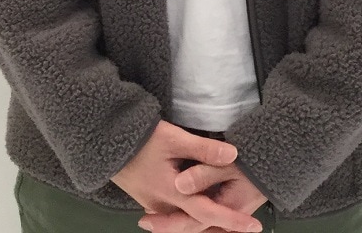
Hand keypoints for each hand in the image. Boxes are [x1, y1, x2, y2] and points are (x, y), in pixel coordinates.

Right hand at [110, 119, 264, 232]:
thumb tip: (233, 155)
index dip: (233, 220)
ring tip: (228, 217)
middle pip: (197, 224)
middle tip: (245, 223)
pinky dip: (190, 215)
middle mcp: (164, 206)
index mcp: (173, 193)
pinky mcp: (148, 201)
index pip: (209, 212)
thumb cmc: (141, 138)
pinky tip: (200, 206)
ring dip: (205, 220)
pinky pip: (173, 215)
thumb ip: (203, 149)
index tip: (254, 226)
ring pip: (185, 221)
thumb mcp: (174, 139)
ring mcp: (154, 207)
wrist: (107, 142)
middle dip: (221, 226)